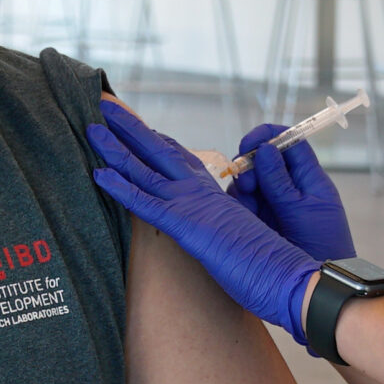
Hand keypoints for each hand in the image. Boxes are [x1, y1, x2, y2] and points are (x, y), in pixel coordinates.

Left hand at [89, 102, 320, 344]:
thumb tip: (214, 229)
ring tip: (91, 127)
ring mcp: (193, 206)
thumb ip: (221, 225)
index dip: (155, 142)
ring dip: (116, 148)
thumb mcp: (239, 238)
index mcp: (214, 194)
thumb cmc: (270, 265)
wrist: (291, 276)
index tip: (137, 127)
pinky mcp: (187, 226)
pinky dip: (121, 187)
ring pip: (146, 169)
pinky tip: (99, 173)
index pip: (179, 159)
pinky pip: (146, 203)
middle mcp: (201, 192)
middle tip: (105, 107)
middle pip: (159, 151)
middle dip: (130, 129)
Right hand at [228, 125, 353, 260]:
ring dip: (243, 186)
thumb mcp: (302, 210)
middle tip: (248, 182)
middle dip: (250, 164)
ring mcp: (272, 204)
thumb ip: (281, 181)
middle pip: (262, 160)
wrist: (319, 283)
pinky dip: (238, 204)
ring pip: (248, 181)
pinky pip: (241, 203)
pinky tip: (241, 214)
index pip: (289, 142)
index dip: (268, 136)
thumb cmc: (322, 245)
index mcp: (308, 178)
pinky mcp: (257, 221)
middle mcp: (288, 187)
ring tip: (249, 202)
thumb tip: (266, 149)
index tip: (250, 143)